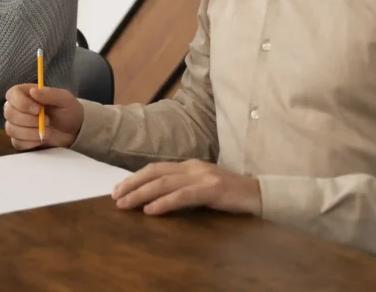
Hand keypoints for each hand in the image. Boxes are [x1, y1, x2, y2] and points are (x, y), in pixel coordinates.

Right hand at [3, 83, 84, 150]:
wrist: (74, 131)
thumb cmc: (67, 111)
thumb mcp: (64, 99)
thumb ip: (49, 94)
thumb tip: (33, 91)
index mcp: (25, 93)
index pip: (12, 94)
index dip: (22, 103)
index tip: (38, 110)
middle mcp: (17, 108)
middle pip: (9, 113)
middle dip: (29, 120)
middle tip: (48, 121)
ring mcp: (16, 125)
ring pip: (11, 129)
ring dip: (30, 132)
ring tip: (48, 131)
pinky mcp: (19, 140)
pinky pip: (16, 142)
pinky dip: (30, 143)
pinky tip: (42, 139)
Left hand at [111, 159, 260, 215]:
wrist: (261, 195)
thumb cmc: (231, 195)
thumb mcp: (202, 188)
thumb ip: (182, 189)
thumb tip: (154, 199)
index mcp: (189, 165)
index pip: (155, 168)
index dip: (135, 177)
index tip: (118, 189)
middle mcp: (193, 167)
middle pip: (154, 172)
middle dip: (132, 184)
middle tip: (115, 197)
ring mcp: (203, 176)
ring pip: (164, 183)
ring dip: (141, 194)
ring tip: (125, 204)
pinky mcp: (212, 189)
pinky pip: (183, 196)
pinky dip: (164, 202)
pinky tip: (151, 210)